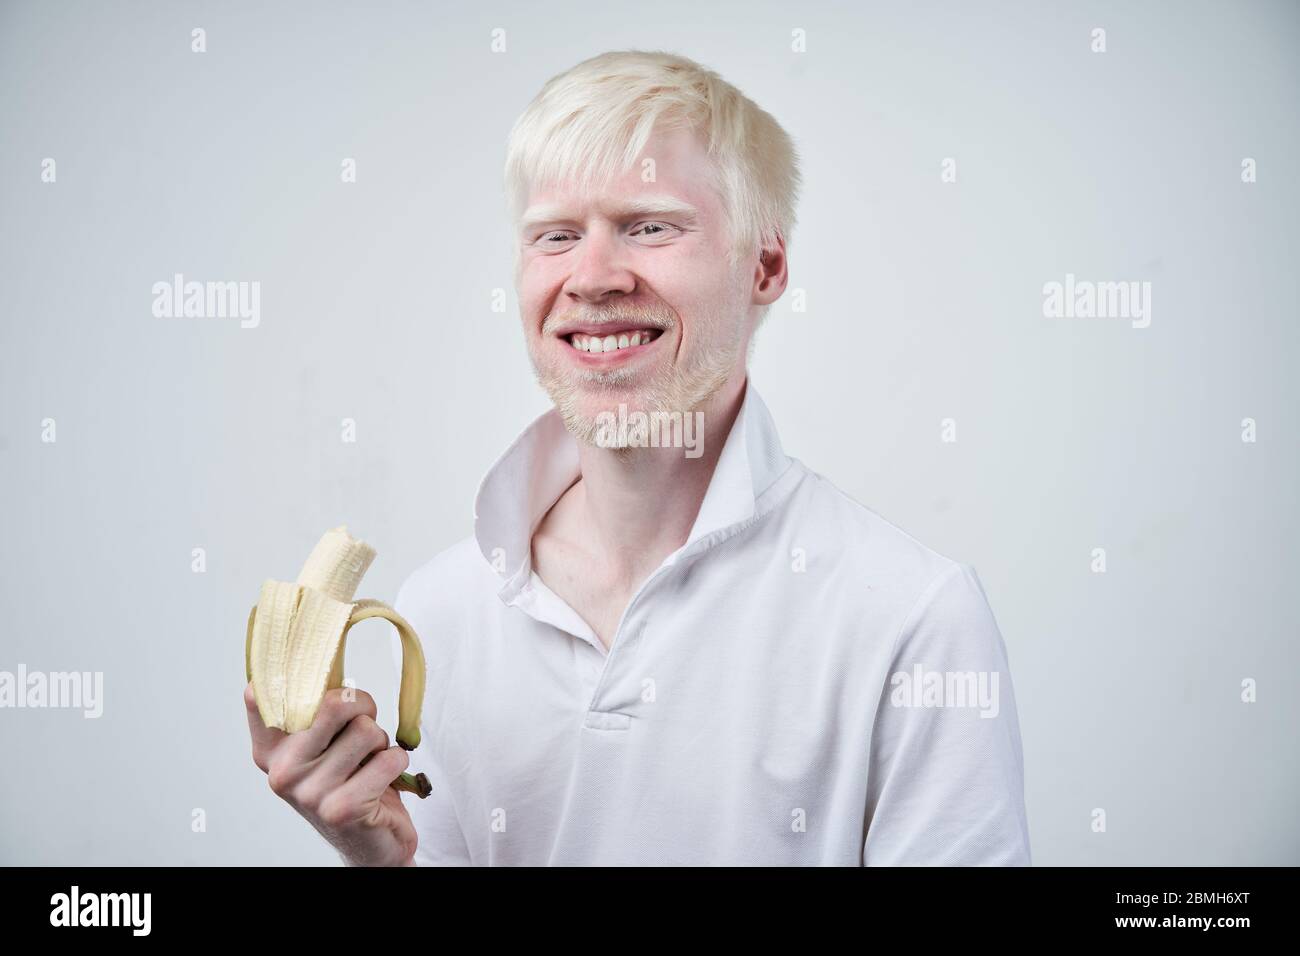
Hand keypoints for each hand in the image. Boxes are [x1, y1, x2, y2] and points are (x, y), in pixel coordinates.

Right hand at [245, 682, 417, 865]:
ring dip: (381, 743)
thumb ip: (316, 708)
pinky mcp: (342, 809)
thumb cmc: (351, 781)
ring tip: (370, 763)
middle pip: (337, 702)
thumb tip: (323, 652)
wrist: (372, 843)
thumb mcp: (323, 744)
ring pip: (368, 730)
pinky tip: (382, 783)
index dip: (296, 675)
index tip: (314, 677)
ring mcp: (310, 793)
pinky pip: (389, 758)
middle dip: (364, 708)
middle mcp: (282, 771)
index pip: (262, 694)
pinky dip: (396, 763)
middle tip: (363, 731)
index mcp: (270, 749)